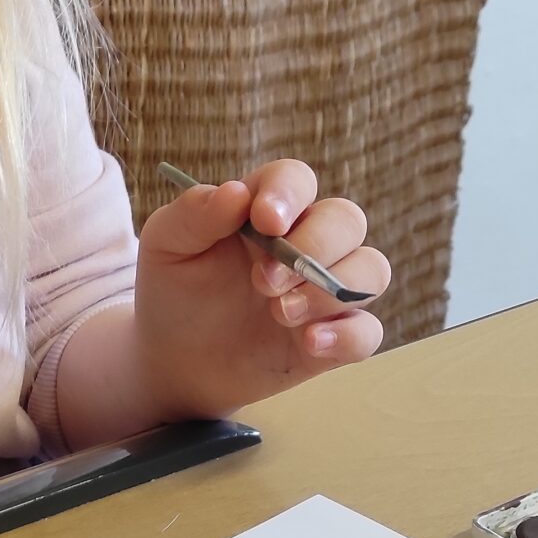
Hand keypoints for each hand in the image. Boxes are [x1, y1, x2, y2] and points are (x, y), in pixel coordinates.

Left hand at [132, 160, 388, 418]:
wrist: (175, 358)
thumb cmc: (176, 289)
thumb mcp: (167, 245)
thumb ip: (194, 214)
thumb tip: (234, 192)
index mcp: (268, 209)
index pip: (296, 180)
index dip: (288, 194)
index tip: (265, 221)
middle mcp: (307, 242)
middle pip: (346, 220)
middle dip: (312, 247)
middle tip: (262, 282)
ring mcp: (326, 290)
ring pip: (370, 271)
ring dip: (331, 290)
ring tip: (280, 314)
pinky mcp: (334, 338)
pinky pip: (367, 331)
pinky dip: (347, 336)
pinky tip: (309, 343)